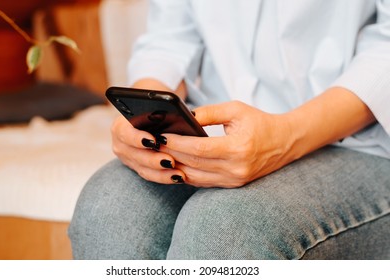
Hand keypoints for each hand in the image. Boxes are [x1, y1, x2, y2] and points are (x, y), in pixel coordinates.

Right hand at [111, 115, 185, 183]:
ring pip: (143, 168)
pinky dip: (164, 177)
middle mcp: (121, 144)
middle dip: (153, 159)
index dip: (137, 138)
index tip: (153, 140)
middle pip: (135, 155)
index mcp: (121, 126)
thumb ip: (159, 110)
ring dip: (162, 173)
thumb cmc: (154, 109)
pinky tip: (178, 177)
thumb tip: (182, 116)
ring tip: (178, 174)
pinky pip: (151, 175)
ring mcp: (128, 158)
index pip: (125, 132)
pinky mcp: (138, 168)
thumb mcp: (155, 106)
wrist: (149, 119)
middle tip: (170, 161)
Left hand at [159, 101, 295, 187]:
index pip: (199, 149)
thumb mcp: (235, 110)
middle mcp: (236, 168)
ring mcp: (235, 180)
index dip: (177, 143)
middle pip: (194, 164)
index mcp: (238, 148)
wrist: (284, 142)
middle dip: (171, 154)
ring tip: (159, 156)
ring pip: (196, 177)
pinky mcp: (233, 185)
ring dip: (175, 167)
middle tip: (152, 146)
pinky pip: (204, 182)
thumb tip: (184, 117)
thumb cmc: (259, 122)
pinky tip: (175, 165)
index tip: (160, 137)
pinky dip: (188, 175)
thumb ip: (208, 112)